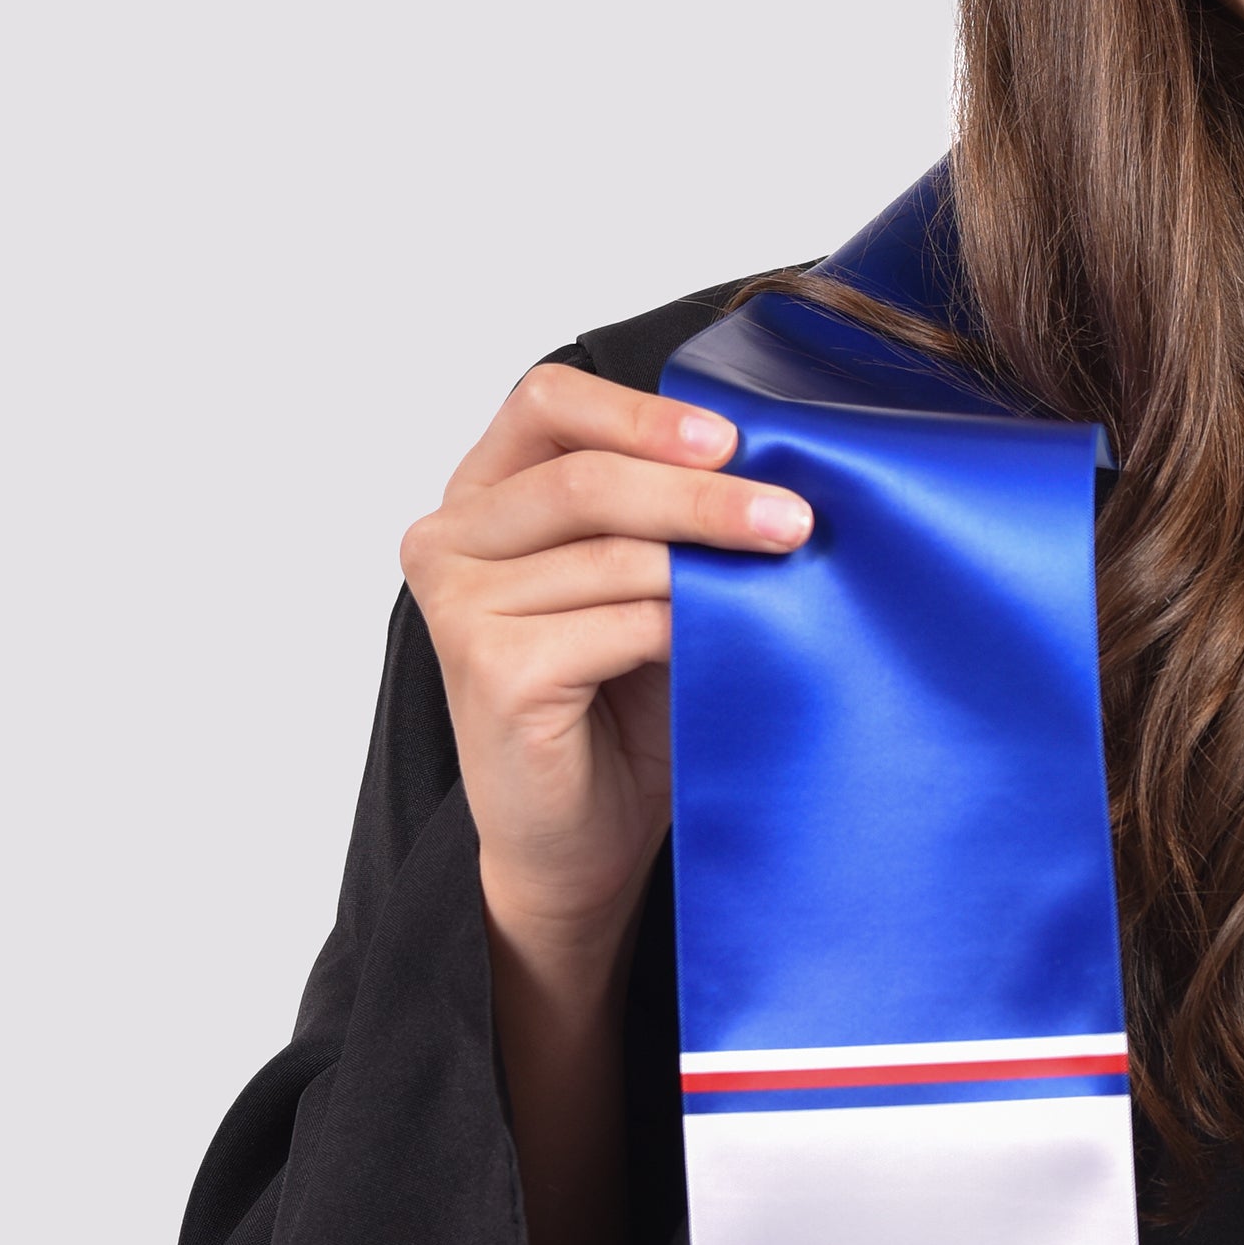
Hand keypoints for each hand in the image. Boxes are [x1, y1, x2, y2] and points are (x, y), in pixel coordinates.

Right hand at [402, 364, 810, 983]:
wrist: (578, 844)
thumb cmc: (617, 712)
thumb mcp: (642, 588)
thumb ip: (663, 519)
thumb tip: (766, 464)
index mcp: (482, 496)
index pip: (545, 400)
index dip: (640, 411)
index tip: (732, 438)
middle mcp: (450, 538)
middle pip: (586, 475)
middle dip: (703, 493)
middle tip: (794, 517)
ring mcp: (458, 603)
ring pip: (611, 550)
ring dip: (712, 558)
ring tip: (788, 567)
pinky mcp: (490, 667)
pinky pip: (618, 621)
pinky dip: (687, 626)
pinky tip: (731, 639)